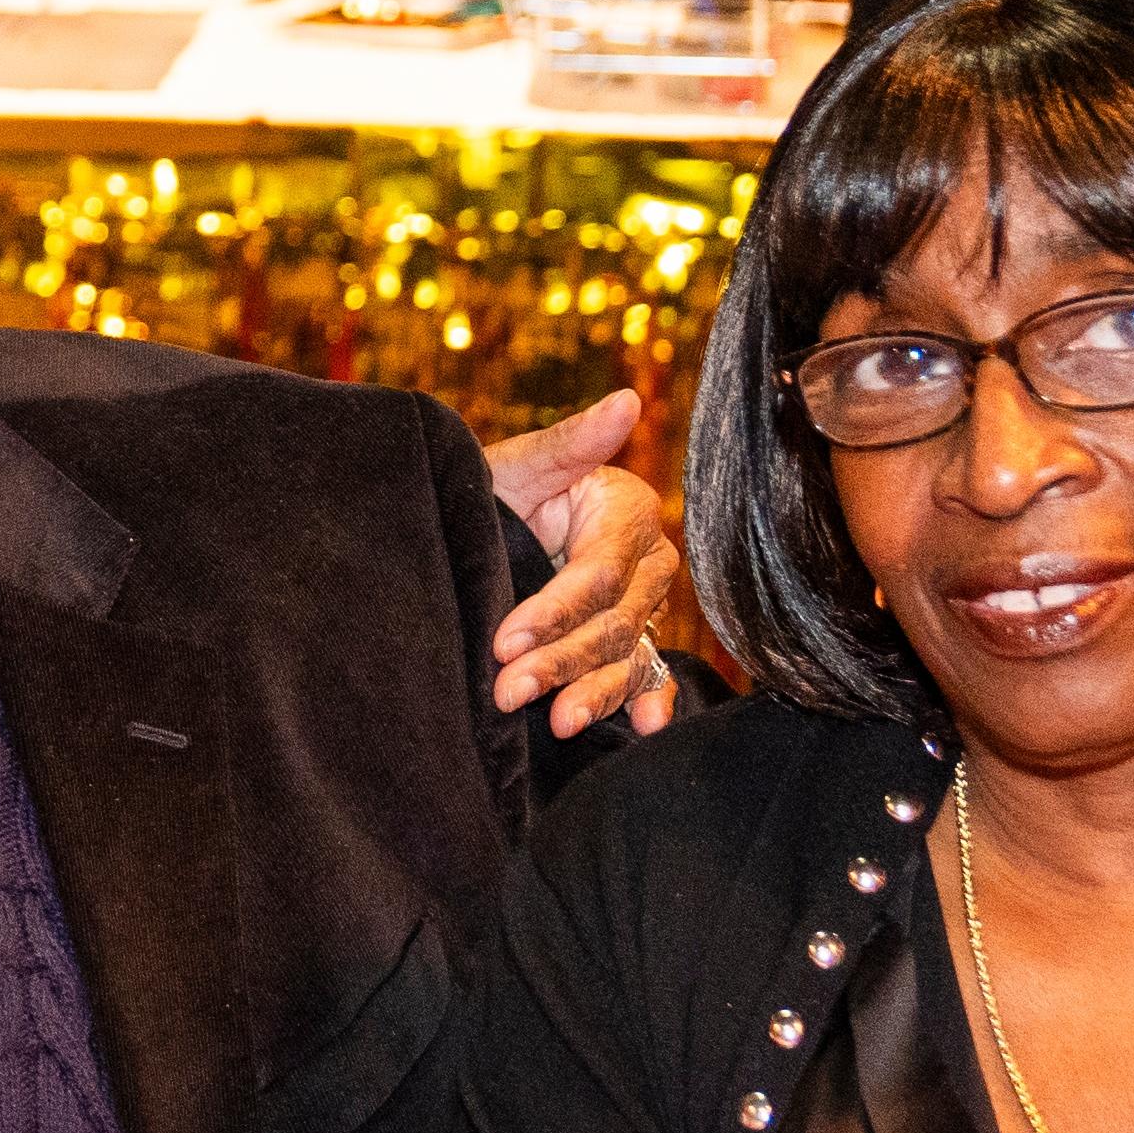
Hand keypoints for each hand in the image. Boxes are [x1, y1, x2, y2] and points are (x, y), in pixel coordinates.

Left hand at [482, 389, 689, 738]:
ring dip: (594, 693)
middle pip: (613, 622)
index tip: (505, 641)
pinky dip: (648, 703)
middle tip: (508, 692)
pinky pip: (648, 675)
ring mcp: (645, 606)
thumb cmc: (499, 487)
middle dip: (560, 661)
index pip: (597, 574)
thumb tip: (626, 402)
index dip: (554, 611)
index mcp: (628, 512)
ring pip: (626, 655)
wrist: (483, 523)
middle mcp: (649, 562)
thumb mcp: (523, 463)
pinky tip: (643, 731)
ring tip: (558, 724)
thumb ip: (573, 441)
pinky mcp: (635, 639)